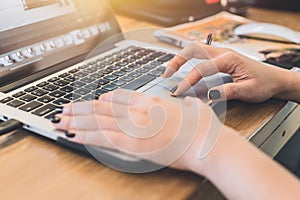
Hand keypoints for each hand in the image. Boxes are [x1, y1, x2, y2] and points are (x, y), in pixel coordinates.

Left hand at [52, 89, 224, 172]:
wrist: (208, 144)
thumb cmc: (203, 128)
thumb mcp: (192, 107)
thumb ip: (184, 103)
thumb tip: (184, 100)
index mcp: (152, 101)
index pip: (120, 96)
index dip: (102, 99)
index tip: (93, 102)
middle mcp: (139, 111)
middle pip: (102, 107)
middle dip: (81, 109)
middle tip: (65, 109)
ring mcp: (134, 127)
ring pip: (98, 121)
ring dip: (77, 121)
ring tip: (61, 120)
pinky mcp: (133, 145)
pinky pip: (103, 139)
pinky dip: (86, 136)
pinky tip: (75, 135)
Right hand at [163, 43, 292, 102]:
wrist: (275, 79)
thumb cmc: (264, 83)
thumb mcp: (248, 90)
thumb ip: (228, 92)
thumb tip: (209, 95)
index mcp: (229, 59)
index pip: (200, 69)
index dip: (187, 81)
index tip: (178, 92)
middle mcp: (223, 53)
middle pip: (193, 49)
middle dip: (177, 60)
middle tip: (166, 74)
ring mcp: (221, 54)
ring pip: (195, 49)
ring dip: (181, 57)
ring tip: (170, 70)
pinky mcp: (220, 59)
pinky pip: (200, 55)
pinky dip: (188, 59)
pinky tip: (183, 68)